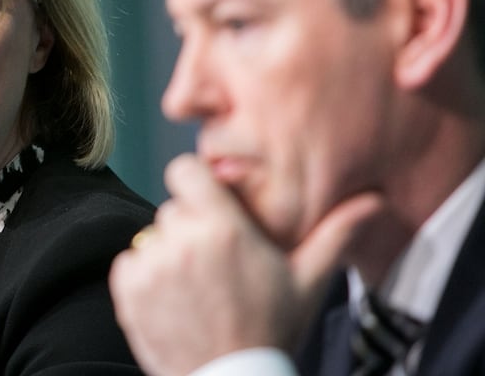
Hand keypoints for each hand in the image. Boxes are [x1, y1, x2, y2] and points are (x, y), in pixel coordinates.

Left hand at [109, 154, 380, 375]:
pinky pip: (128, 262)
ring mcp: (153, 265)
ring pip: (152, 236)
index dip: (195, 182)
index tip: (208, 201)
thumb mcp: (307, 282)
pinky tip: (174, 300)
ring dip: (167, 254)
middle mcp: (184, 240)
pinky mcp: (128, 289)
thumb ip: (334, 234)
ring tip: (197, 288)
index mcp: (224, 228)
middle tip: (215, 263)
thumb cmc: (271, 331)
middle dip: (190, 227)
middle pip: (173, 208)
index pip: (185, 169)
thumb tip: (373, 201)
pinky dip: (143, 277)